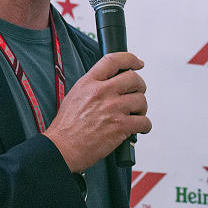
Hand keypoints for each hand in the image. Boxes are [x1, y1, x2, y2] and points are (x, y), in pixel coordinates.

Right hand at [44, 52, 150, 171]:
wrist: (62, 148)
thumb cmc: (66, 127)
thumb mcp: (75, 96)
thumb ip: (93, 86)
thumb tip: (111, 83)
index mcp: (89, 83)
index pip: (113, 60)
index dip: (130, 59)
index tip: (138, 63)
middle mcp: (102, 92)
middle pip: (134, 78)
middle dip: (139, 87)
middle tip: (137, 95)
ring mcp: (113, 109)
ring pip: (141, 100)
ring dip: (142, 108)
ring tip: (135, 115)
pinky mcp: (120, 126)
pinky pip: (144, 121)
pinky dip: (144, 126)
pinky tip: (139, 128)